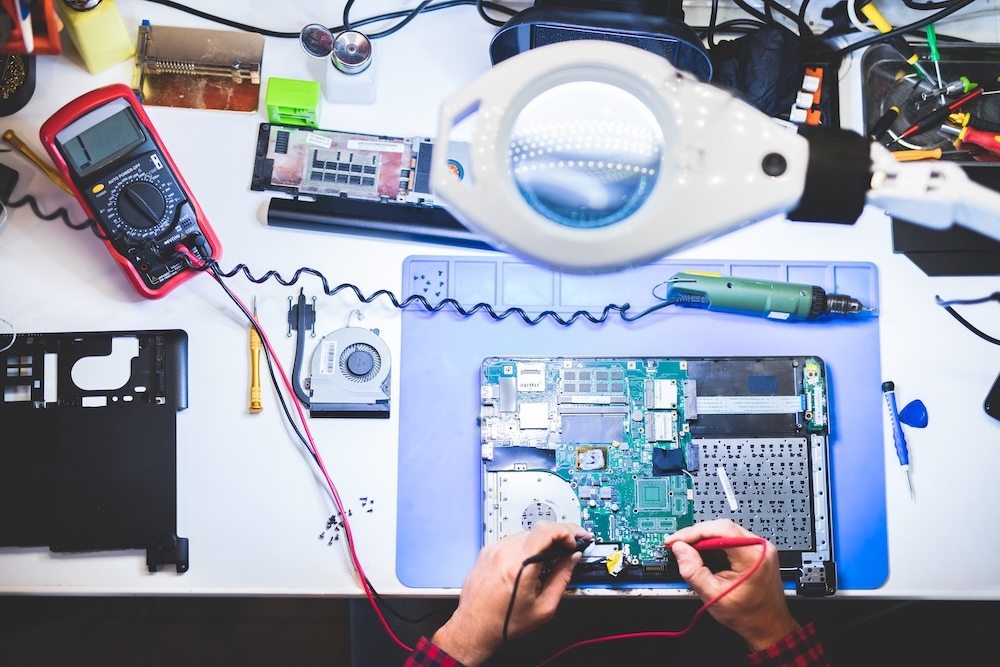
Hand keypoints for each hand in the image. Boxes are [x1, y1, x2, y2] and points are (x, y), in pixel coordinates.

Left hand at [431, 522, 591, 666]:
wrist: (474, 629)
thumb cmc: (504, 623)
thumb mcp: (543, 608)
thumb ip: (561, 578)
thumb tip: (572, 559)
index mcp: (518, 566)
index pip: (546, 531)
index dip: (566, 532)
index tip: (576, 540)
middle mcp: (503, 553)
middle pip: (538, 529)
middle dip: (559, 535)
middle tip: (573, 544)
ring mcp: (492, 551)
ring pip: (525, 533)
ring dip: (542, 540)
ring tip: (553, 554)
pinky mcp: (486, 553)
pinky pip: (512, 540)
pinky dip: (526, 546)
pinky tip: (532, 559)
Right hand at [665, 519, 798, 651]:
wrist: (768, 626)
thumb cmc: (747, 615)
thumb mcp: (713, 595)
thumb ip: (693, 571)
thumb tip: (679, 548)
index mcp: (753, 557)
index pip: (720, 529)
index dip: (694, 532)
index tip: (676, 539)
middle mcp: (761, 548)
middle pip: (722, 527)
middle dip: (697, 535)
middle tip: (679, 544)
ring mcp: (761, 548)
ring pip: (726, 531)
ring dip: (705, 539)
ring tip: (689, 550)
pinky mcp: (757, 551)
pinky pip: (732, 538)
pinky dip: (715, 544)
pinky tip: (704, 553)